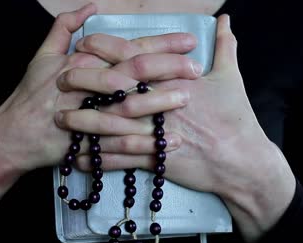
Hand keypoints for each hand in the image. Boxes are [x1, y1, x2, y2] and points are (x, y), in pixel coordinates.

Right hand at [0, 3, 199, 223]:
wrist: (15, 135)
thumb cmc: (31, 95)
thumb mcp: (43, 55)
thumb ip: (64, 27)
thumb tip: (89, 6)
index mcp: (82, 62)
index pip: (128, 48)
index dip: (160, 44)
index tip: (188, 42)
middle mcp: (87, 85)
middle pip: (133, 72)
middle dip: (168, 68)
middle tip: (196, 69)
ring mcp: (87, 114)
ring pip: (129, 105)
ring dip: (160, 102)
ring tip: (187, 99)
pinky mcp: (88, 142)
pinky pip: (120, 143)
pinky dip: (145, 143)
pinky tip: (168, 143)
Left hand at [67, 15, 295, 241]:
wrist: (242, 161)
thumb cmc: (237, 119)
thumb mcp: (233, 78)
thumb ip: (226, 47)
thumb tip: (226, 20)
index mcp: (176, 80)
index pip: (135, 58)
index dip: (107, 49)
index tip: (84, 43)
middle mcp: (162, 104)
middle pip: (117, 89)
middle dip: (85, 82)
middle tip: (60, 78)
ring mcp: (157, 133)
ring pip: (113, 125)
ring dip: (84, 122)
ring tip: (60, 119)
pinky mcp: (156, 159)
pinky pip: (120, 160)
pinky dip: (98, 159)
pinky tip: (78, 158)